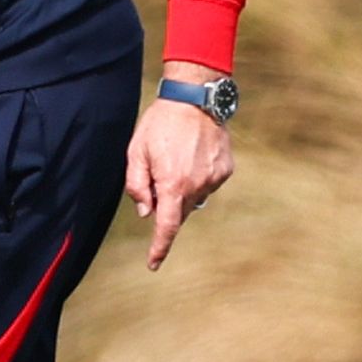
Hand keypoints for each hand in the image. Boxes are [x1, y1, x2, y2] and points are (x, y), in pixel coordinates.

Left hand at [124, 89, 233, 270]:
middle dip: (167, 204)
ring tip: (177, 157)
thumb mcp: (136, 152)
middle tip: (158, 173)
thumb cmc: (160, 123)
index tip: (153, 263)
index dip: (159, 247)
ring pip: (194, 197)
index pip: (166, 225)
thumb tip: (146, 211)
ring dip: (183, 188)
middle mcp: (197, 185)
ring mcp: (214, 178)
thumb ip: (137, 185)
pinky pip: (207, 184)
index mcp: (172, 184)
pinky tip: (192, 154)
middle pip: (180, 211)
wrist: (195, 98)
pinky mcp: (225, 169)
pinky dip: (197, 177)